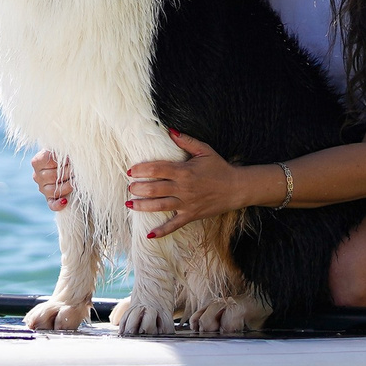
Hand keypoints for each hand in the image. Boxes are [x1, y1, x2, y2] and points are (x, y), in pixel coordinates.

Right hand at [31, 148, 74, 212]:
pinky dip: (58, 204)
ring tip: (77, 181)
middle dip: (68, 172)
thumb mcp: (62, 150)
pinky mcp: (49, 199)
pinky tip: (65, 201)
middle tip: (78, 169)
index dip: (60, 159)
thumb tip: (72, 149)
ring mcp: (43, 188)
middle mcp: (37, 175)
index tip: (71, 157)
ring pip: (54, 190)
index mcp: (37, 161)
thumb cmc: (65, 156)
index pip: (46, 160)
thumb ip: (62, 149)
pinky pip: (52, 204)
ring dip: (68, 186)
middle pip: (52, 176)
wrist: (68, 168)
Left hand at [126, 130, 257, 238]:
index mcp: (184, 171)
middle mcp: (183, 188)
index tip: (130, 170)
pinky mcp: (191, 215)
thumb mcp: (204, 150)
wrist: (236, 188)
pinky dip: (162, 231)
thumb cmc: (219, 167)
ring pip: (159, 206)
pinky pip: (174, 225)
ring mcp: (187, 203)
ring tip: (130, 204)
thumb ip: (186, 141)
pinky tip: (149, 235)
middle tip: (129, 187)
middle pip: (154, 189)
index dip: (141, 169)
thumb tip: (169, 130)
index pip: (157, 169)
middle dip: (138, 188)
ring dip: (143, 206)